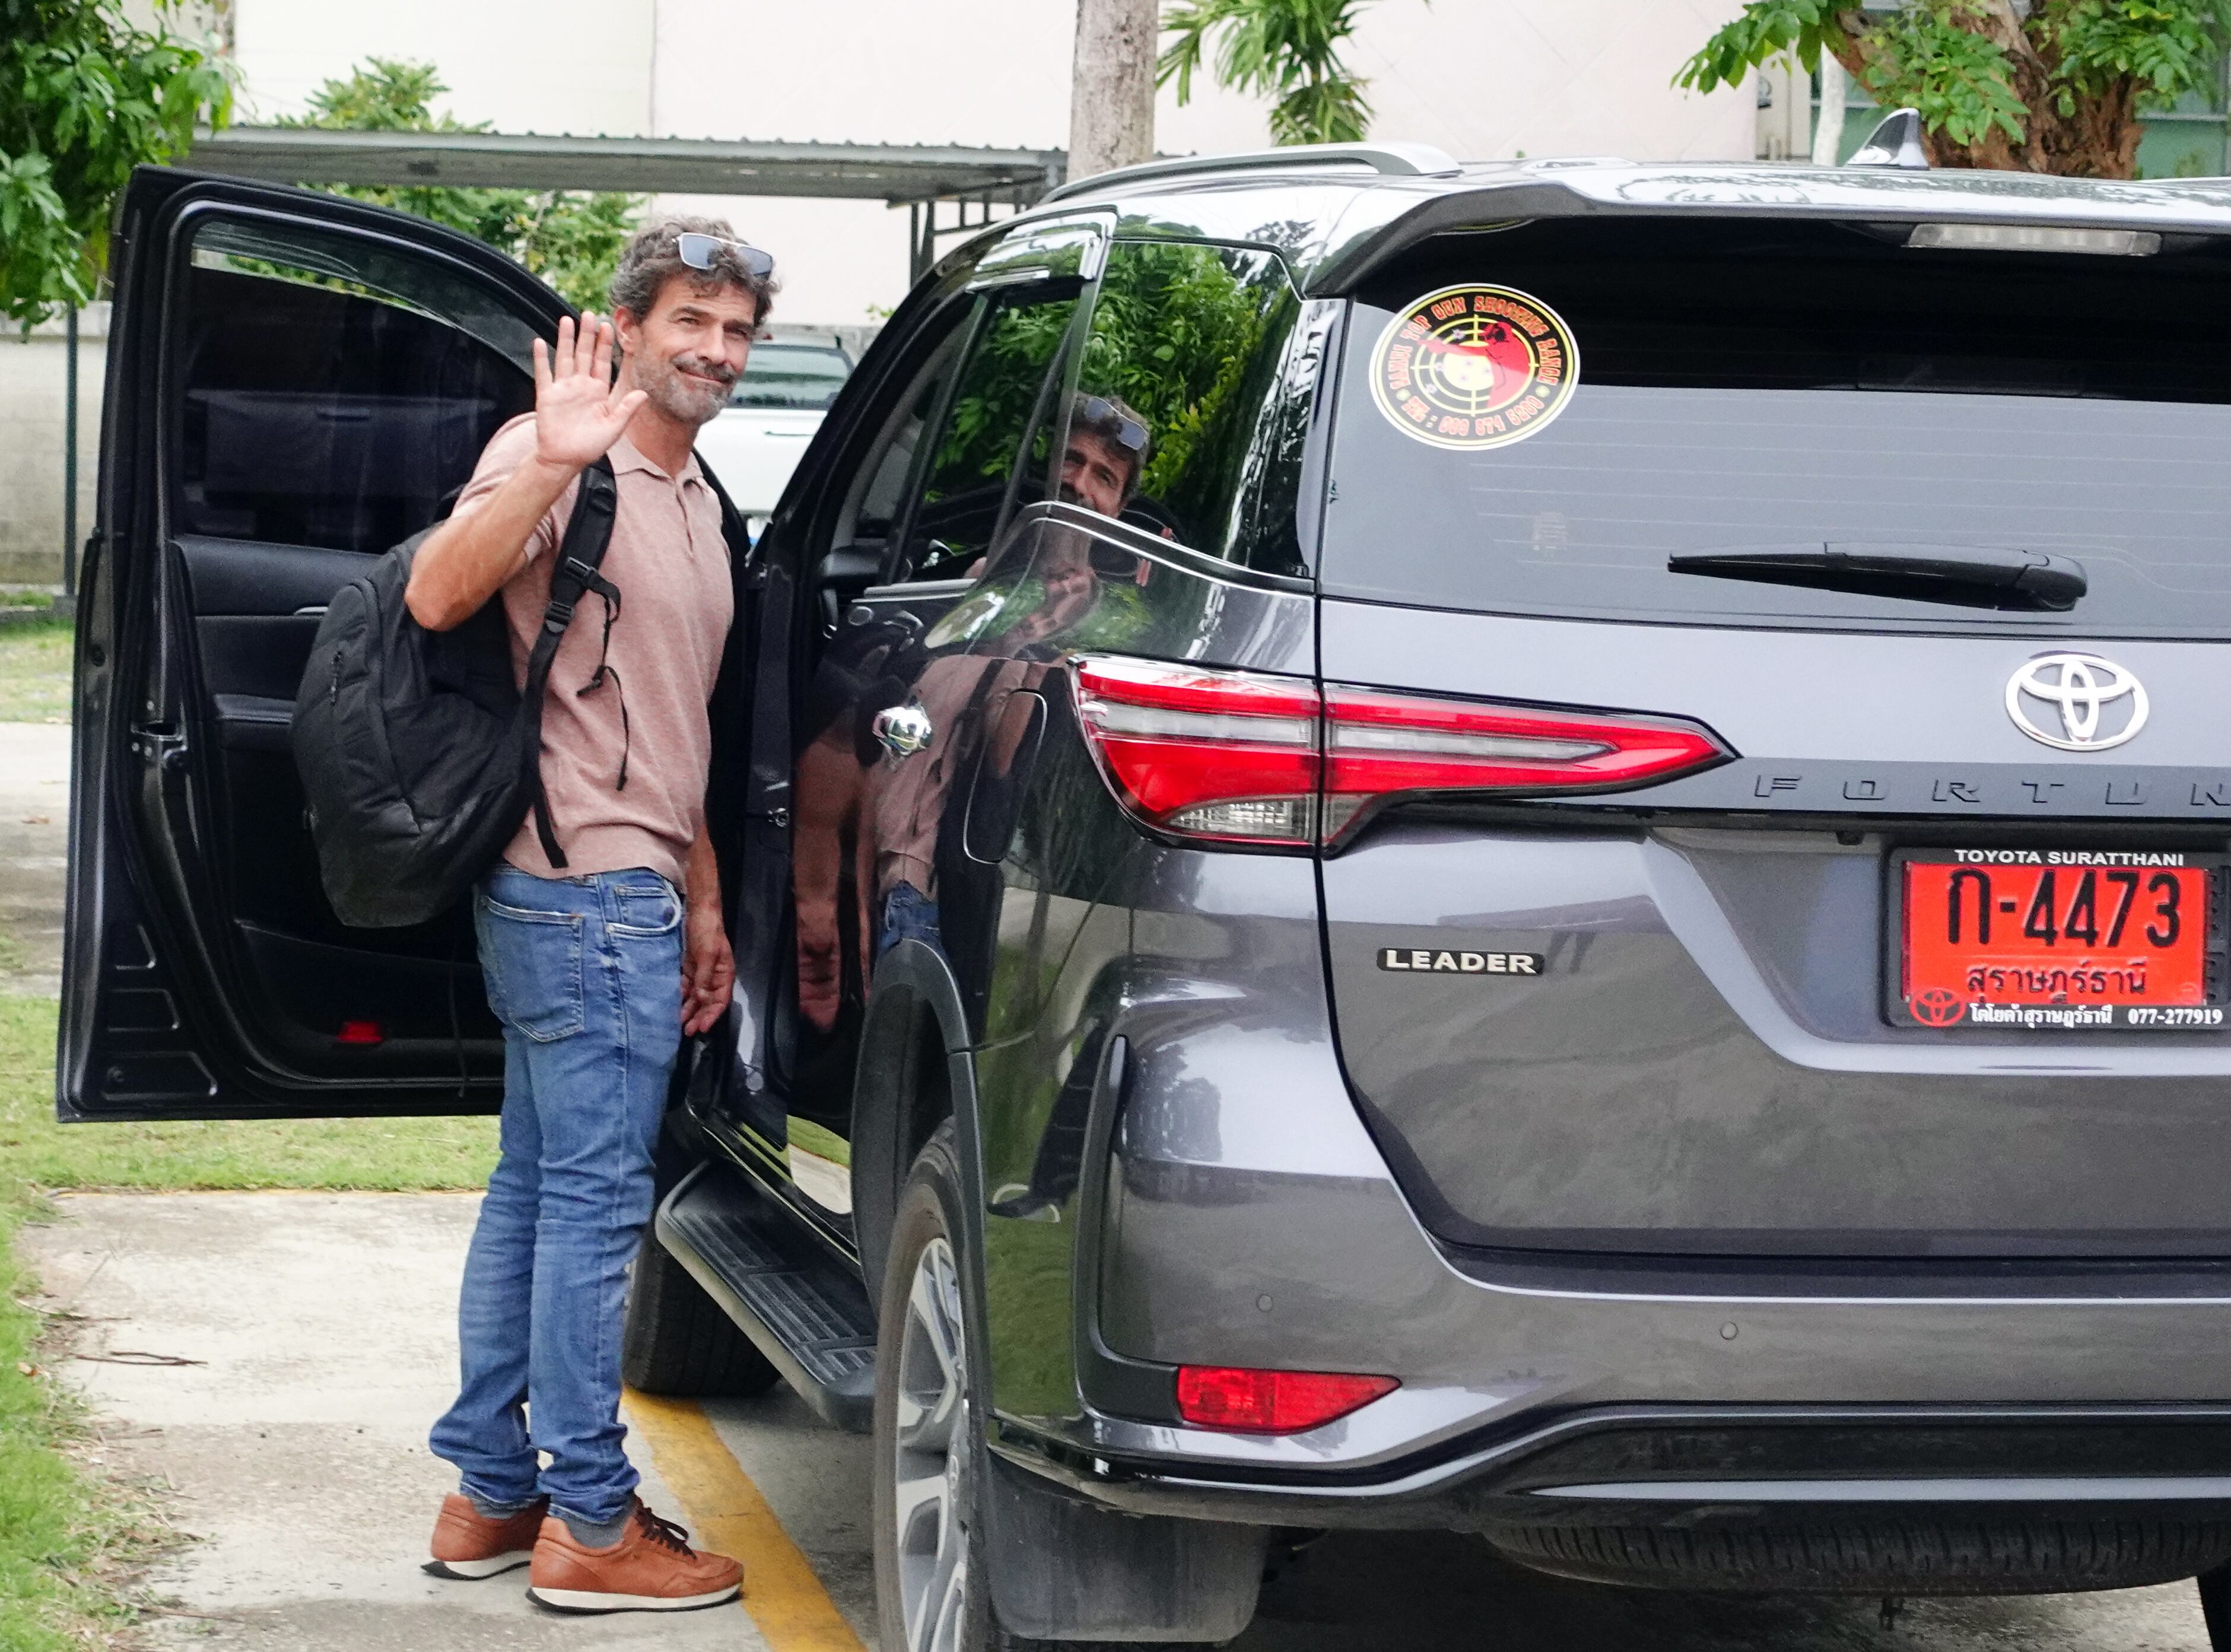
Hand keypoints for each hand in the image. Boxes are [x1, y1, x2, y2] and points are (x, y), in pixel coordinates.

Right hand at [532, 313, 646, 472]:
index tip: (608, 326)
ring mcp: (563, 389)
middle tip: (589, 314)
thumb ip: (627, 409)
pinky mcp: (547, 396)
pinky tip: (540, 343)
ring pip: (565, 358)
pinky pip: (543, 373)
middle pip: (584, 354)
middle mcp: (581, 386)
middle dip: (587, 334)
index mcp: (598, 391)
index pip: (602, 362)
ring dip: (566, 339)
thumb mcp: (614, 428)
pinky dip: (541, 359)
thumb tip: (644, 394)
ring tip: (566, 320)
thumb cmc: (590, 446)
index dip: (605, 344)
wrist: (565, 459)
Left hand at [681, 901, 734, 1036]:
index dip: (712, 1015)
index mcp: (724, 973)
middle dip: (699, 1016)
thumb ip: (703, 977)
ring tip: (679, 1022)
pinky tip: (675, 1004)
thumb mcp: (706, 954)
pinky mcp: (691, 967)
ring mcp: (702, 972)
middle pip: (708, 1001)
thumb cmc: (707, 931)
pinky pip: (687, 986)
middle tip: (688, 1031)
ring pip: (696, 996)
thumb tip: (701, 999)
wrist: (698, 912)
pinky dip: (682, 996)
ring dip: (689, 1009)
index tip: (702, 1027)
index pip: (721, 1000)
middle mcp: (714, 976)